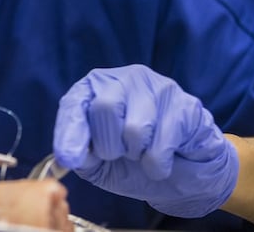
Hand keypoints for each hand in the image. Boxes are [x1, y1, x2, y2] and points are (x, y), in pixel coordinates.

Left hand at [53, 64, 237, 217]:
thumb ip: (82, 156)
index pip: (74, 103)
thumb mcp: (99, 164)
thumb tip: (69, 156)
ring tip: (141, 153)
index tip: (68, 157)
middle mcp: (125, 79)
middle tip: (118, 154)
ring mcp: (158, 87)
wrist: (183, 173)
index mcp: (96, 87)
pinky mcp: (186, 105)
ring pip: (135, 128)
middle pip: (105, 108)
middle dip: (108, 145)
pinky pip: (163, 143)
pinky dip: (157, 164)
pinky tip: (163, 159)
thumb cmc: (133, 162)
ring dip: (136, 155)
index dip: (69, 131)